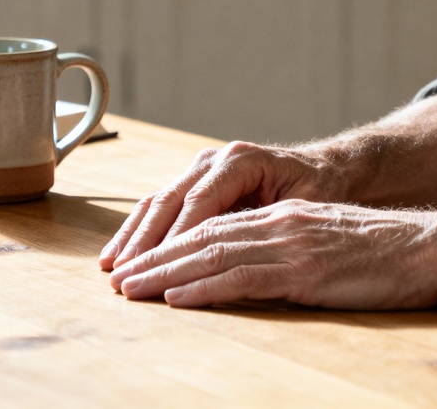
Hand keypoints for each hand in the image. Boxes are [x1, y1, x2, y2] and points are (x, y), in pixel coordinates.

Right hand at [99, 141, 346, 269]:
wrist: (324, 169)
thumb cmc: (319, 189)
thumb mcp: (304, 205)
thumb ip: (269, 221)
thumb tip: (238, 251)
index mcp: (241, 161)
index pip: (200, 202)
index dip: (177, 238)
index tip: (158, 269)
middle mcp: (215, 160)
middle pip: (170, 201)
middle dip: (144, 241)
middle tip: (124, 275)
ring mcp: (200, 169)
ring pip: (158, 202)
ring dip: (133, 237)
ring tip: (112, 268)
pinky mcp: (194, 183)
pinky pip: (160, 206)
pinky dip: (139, 231)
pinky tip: (120, 255)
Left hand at [108, 200, 436, 309]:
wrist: (431, 247)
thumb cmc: (388, 254)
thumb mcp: (330, 245)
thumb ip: (292, 251)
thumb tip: (259, 271)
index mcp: (283, 217)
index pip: (214, 228)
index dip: (171, 246)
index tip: (140, 264)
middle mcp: (278, 224)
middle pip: (201, 238)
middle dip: (154, 258)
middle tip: (117, 279)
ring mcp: (289, 244)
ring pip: (211, 255)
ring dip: (164, 274)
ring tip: (131, 290)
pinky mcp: (303, 270)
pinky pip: (241, 277)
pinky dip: (202, 288)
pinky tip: (176, 298)